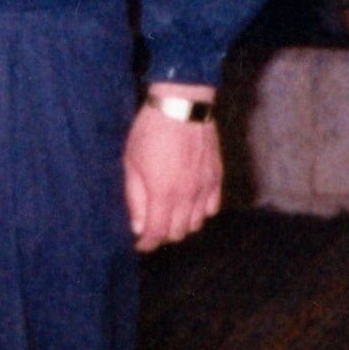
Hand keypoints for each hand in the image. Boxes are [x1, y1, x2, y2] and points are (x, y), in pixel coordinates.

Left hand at [124, 97, 220, 251]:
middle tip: (151, 226)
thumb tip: (137, 226)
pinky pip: (212, 208)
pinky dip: (200, 212)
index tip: (140, 244)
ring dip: (182, 224)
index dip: (146, 243)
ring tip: (169, 214)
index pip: (156, 232)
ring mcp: (205, 187)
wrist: (181, 105)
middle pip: (178, 232)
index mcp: (162, 193)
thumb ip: (135, 196)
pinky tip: (190, 203)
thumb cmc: (150, 131)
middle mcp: (187, 195)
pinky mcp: (217, 178)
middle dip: (162, 234)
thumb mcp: (131, 161)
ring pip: (196, 224)